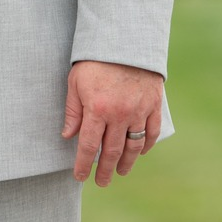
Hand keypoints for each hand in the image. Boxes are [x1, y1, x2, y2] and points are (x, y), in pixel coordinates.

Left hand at [62, 60, 162, 186]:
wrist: (126, 40)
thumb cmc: (95, 60)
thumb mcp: (75, 82)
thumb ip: (73, 111)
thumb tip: (67, 136)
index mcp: (97, 109)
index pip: (89, 146)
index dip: (84, 164)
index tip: (80, 177)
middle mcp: (119, 114)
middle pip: (112, 151)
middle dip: (105, 170)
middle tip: (101, 182)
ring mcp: (139, 111)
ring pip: (134, 146)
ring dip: (127, 163)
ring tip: (121, 172)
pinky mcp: (154, 105)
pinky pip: (151, 132)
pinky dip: (146, 145)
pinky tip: (140, 153)